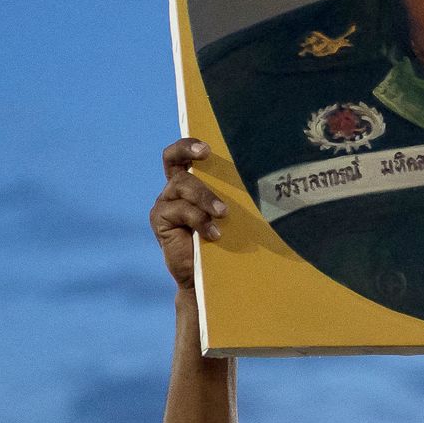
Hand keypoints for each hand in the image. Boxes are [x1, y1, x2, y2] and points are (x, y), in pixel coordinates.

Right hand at [152, 137, 229, 290]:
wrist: (204, 277)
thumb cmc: (223, 241)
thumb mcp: (228, 215)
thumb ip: (232, 196)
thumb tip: (263, 179)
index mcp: (189, 181)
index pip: (181, 154)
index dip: (188, 145)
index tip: (206, 147)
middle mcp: (173, 189)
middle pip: (174, 160)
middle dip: (188, 151)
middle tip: (206, 154)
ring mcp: (165, 204)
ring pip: (182, 185)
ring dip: (204, 196)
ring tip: (223, 213)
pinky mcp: (160, 221)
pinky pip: (179, 210)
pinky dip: (199, 220)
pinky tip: (213, 234)